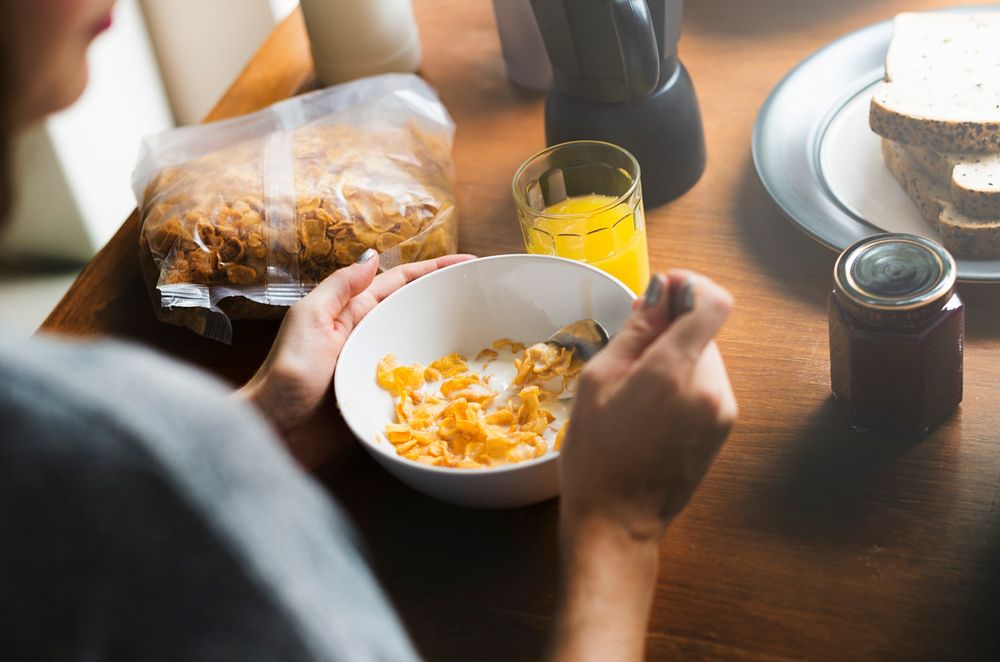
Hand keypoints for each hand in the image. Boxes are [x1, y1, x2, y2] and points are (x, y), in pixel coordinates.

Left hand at [237, 251, 474, 468]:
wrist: (277, 431)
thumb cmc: (287, 374)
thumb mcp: (308, 319)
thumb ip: (339, 288)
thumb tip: (373, 257)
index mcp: (352, 312)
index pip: (400, 281)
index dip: (434, 269)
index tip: (469, 261)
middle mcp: (369, 336)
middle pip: (416, 310)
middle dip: (449, 299)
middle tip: (487, 295)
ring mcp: (378, 368)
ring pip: (421, 346)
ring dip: (451, 339)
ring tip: (488, 332)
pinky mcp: (384, 399)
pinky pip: (417, 384)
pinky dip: (440, 379)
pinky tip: (464, 378)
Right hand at [561, 270, 736, 538]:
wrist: (618, 522)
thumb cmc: (595, 455)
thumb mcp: (598, 382)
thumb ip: (635, 331)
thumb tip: (659, 292)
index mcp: (676, 372)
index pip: (713, 303)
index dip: (690, 286)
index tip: (660, 293)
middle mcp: (711, 388)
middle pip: (705, 329)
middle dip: (672, 326)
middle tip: (629, 347)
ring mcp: (723, 410)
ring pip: (705, 355)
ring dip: (676, 354)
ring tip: (635, 385)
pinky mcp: (724, 427)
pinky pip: (707, 383)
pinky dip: (684, 379)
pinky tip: (651, 406)